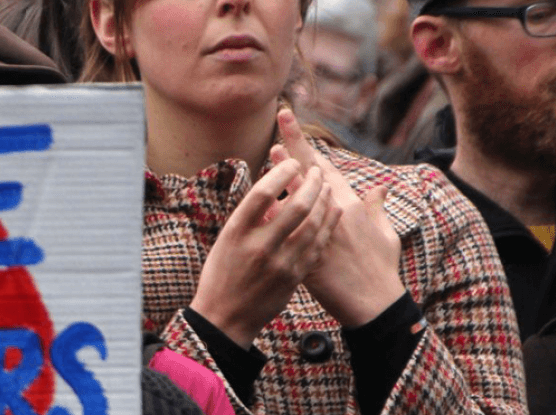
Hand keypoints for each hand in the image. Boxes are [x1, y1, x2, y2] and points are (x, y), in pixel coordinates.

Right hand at [191, 158, 342, 345]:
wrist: (225, 318)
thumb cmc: (222, 273)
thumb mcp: (226, 240)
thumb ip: (250, 216)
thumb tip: (273, 184)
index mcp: (237, 232)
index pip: (263, 193)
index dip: (282, 172)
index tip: (292, 162)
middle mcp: (259, 246)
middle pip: (296, 206)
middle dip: (311, 183)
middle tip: (315, 170)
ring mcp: (280, 263)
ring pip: (313, 224)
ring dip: (323, 201)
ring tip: (326, 186)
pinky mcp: (294, 277)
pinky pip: (317, 245)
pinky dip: (328, 223)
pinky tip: (333, 210)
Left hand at [272, 109, 406, 328]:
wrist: (374, 305)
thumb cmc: (382, 269)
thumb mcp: (387, 234)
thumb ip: (378, 208)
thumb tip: (381, 187)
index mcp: (351, 206)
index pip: (325, 169)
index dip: (308, 149)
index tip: (291, 131)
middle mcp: (334, 215)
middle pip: (307, 178)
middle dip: (292, 155)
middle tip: (276, 132)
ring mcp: (319, 234)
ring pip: (294, 201)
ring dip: (280, 180)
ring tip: (269, 159)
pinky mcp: (305, 254)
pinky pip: (285, 234)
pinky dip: (274, 219)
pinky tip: (260, 206)